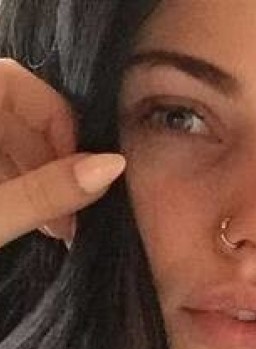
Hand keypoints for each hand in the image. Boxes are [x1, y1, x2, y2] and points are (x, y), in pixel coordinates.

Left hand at [0, 58, 125, 249]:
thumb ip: (45, 191)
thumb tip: (115, 166)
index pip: (17, 83)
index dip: (57, 124)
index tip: (79, 173)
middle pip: (16, 117)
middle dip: (52, 164)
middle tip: (70, 218)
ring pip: (6, 142)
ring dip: (38, 180)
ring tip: (55, 228)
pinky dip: (15, 186)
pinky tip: (31, 221)